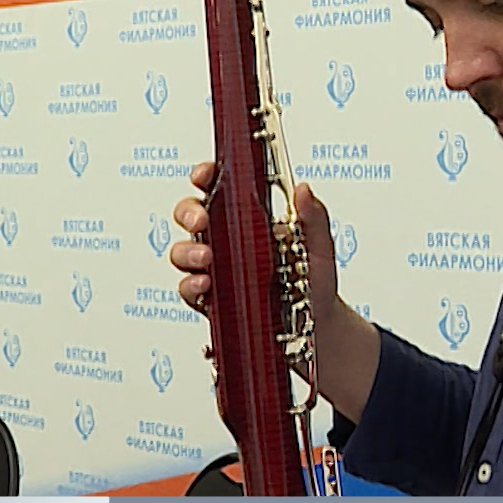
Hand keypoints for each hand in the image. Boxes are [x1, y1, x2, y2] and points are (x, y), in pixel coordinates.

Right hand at [167, 162, 381, 420]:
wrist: (317, 327)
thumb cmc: (315, 282)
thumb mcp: (320, 247)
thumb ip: (314, 217)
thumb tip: (303, 190)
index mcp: (247, 218)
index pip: (217, 188)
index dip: (205, 176)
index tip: (205, 175)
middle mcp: (225, 240)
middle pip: (189, 215)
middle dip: (189, 213)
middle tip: (202, 220)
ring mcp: (215, 269)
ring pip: (183, 251)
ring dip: (188, 251)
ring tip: (207, 259)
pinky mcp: (211, 299)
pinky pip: (188, 289)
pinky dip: (191, 286)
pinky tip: (205, 286)